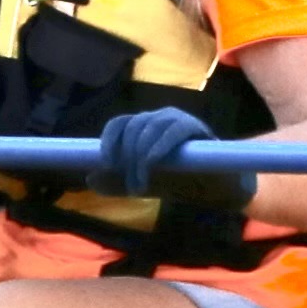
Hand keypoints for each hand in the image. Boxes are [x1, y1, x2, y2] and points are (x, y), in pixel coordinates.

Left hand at [90, 101, 225, 192]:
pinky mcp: (196, 127)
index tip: (106, 164)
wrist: (217, 189)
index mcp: (143, 127)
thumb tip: (89, 179)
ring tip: (141, 187)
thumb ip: (118, 183)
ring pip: (149, 128)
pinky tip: (153, 165)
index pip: (119, 124)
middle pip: (132, 127)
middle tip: (132, 187)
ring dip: (140, 159)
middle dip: (126, 158)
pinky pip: (173, 130)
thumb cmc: (180, 182)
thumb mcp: (143, 184)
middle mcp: (158, 118)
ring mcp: (177, 120)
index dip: (108, 141)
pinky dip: (159, 147)